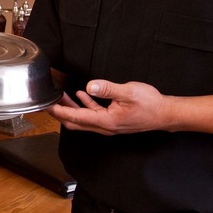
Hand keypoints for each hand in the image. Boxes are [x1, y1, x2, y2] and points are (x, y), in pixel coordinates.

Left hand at [47, 79, 167, 134]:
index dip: (59, 111)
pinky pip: (93, 115)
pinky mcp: (113, 120)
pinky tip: (82, 95)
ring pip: (83, 119)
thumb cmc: (150, 104)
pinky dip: (84, 106)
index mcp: (106, 121)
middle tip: (48, 101)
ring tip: (61, 96)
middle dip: (60, 112)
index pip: (76, 117)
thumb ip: (108, 89)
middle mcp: (105, 126)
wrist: (165, 114)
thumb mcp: (129, 92)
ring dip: (71, 108)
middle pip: (75, 122)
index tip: (47, 105)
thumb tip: (91, 86)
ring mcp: (109, 125)